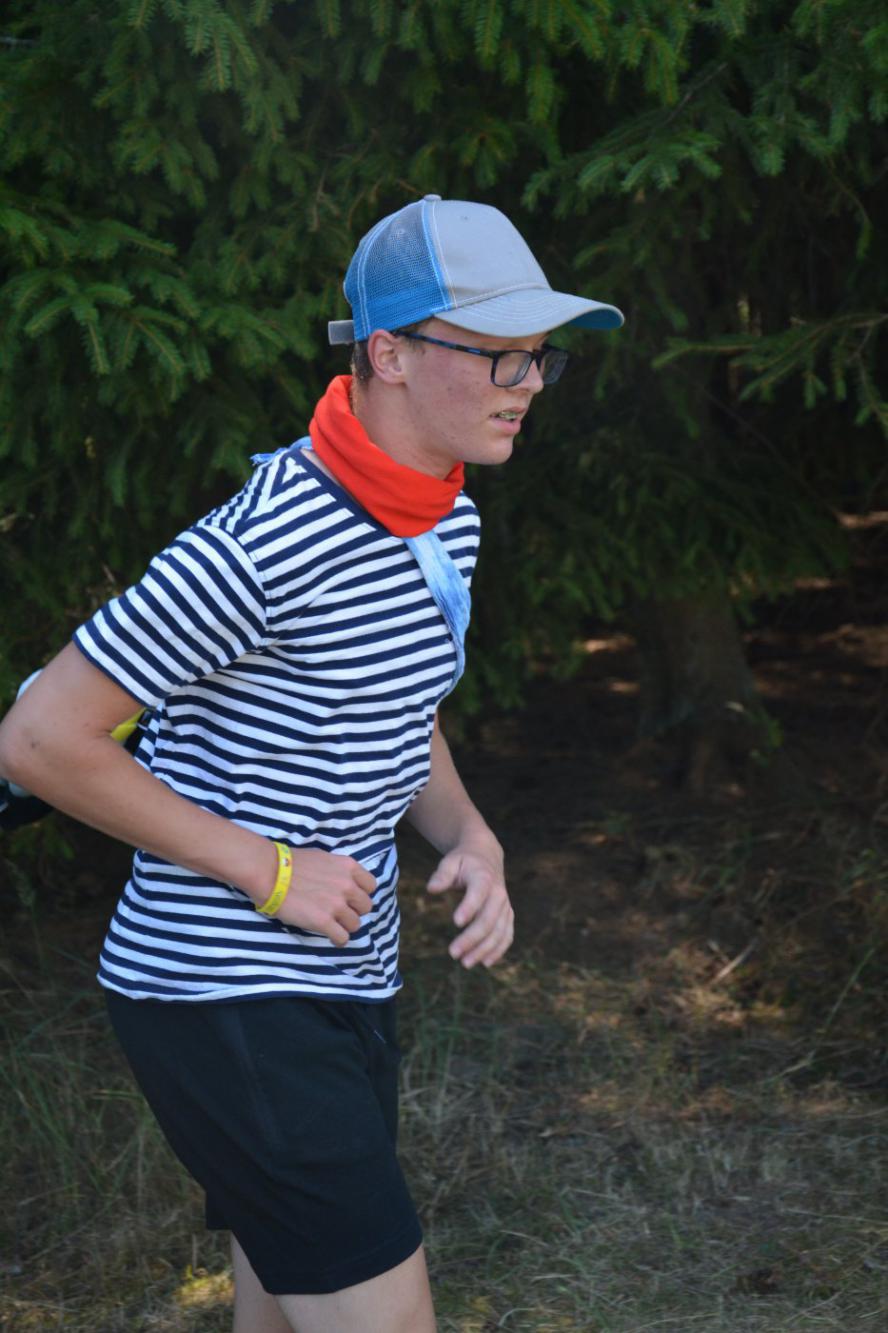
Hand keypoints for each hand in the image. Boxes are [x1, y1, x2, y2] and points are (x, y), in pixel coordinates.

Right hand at [270, 848, 375, 944]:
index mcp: (348, 867)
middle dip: (354, 911)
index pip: (371, 885)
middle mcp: (347, 885)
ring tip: (333, 925)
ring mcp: (336, 904)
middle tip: (341, 913)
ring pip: (355, 924)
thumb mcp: (323, 858)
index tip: (351, 898)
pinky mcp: (324, 921)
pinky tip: (331, 938)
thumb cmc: (290, 862)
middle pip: (365, 907)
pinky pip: (342, 937)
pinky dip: (338, 940)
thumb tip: (341, 881)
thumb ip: (337, 871)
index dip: (361, 894)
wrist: (270, 872)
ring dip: (345, 926)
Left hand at [426, 844, 513, 968]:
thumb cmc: (463, 861)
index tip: (456, 922)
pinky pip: (507, 935)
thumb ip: (441, 875)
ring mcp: (505, 906)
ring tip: (465, 963)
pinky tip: (485, 963)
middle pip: (489, 919)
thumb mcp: (450, 861)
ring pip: (499, 931)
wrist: (486, 857)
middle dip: (472, 938)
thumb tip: (431, 889)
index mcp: (483, 877)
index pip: (478, 893)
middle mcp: (498, 893)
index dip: (469, 907)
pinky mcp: (507, 915)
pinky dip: (499, 950)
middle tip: (453, 953)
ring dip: (484, 949)